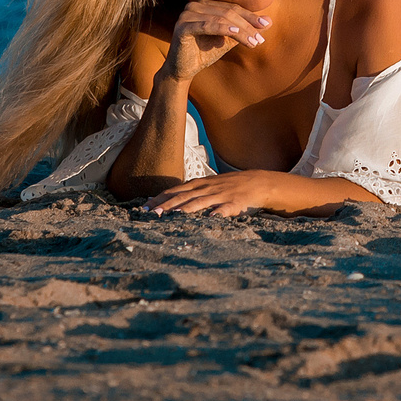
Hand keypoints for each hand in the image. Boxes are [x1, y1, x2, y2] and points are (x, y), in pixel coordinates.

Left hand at [143, 170, 285, 217]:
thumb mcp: (208, 185)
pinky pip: (225, 208)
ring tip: (173, 215)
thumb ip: (191, 193)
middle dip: (166, 205)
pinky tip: (210, 218)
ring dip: (186, 208)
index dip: (159, 199)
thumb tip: (168, 201)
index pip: (174, 191)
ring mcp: (220, 195)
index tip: (144, 207)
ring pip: (200, 202)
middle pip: (183, 196)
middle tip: (151, 214)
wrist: (257, 182)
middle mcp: (206, 188)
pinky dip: (217, 213)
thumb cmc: (229, 186)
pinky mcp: (234, 203)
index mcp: (199, 184)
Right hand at [162, 0, 270, 78]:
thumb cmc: (205, 52)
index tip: (266, 26)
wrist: (183, 69)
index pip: (233, 8)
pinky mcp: (182, 27)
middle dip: (247, 26)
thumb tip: (269, 22)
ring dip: (240, 31)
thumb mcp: (229, 39)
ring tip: (253, 42)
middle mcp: (195, 5)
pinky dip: (223, 29)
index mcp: (205, 4)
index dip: (250, 17)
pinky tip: (236, 34)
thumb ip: (245, 29)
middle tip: (260, 39)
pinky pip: (208, 25)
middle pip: (228, 12)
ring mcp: (187, 14)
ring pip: (221, 18)